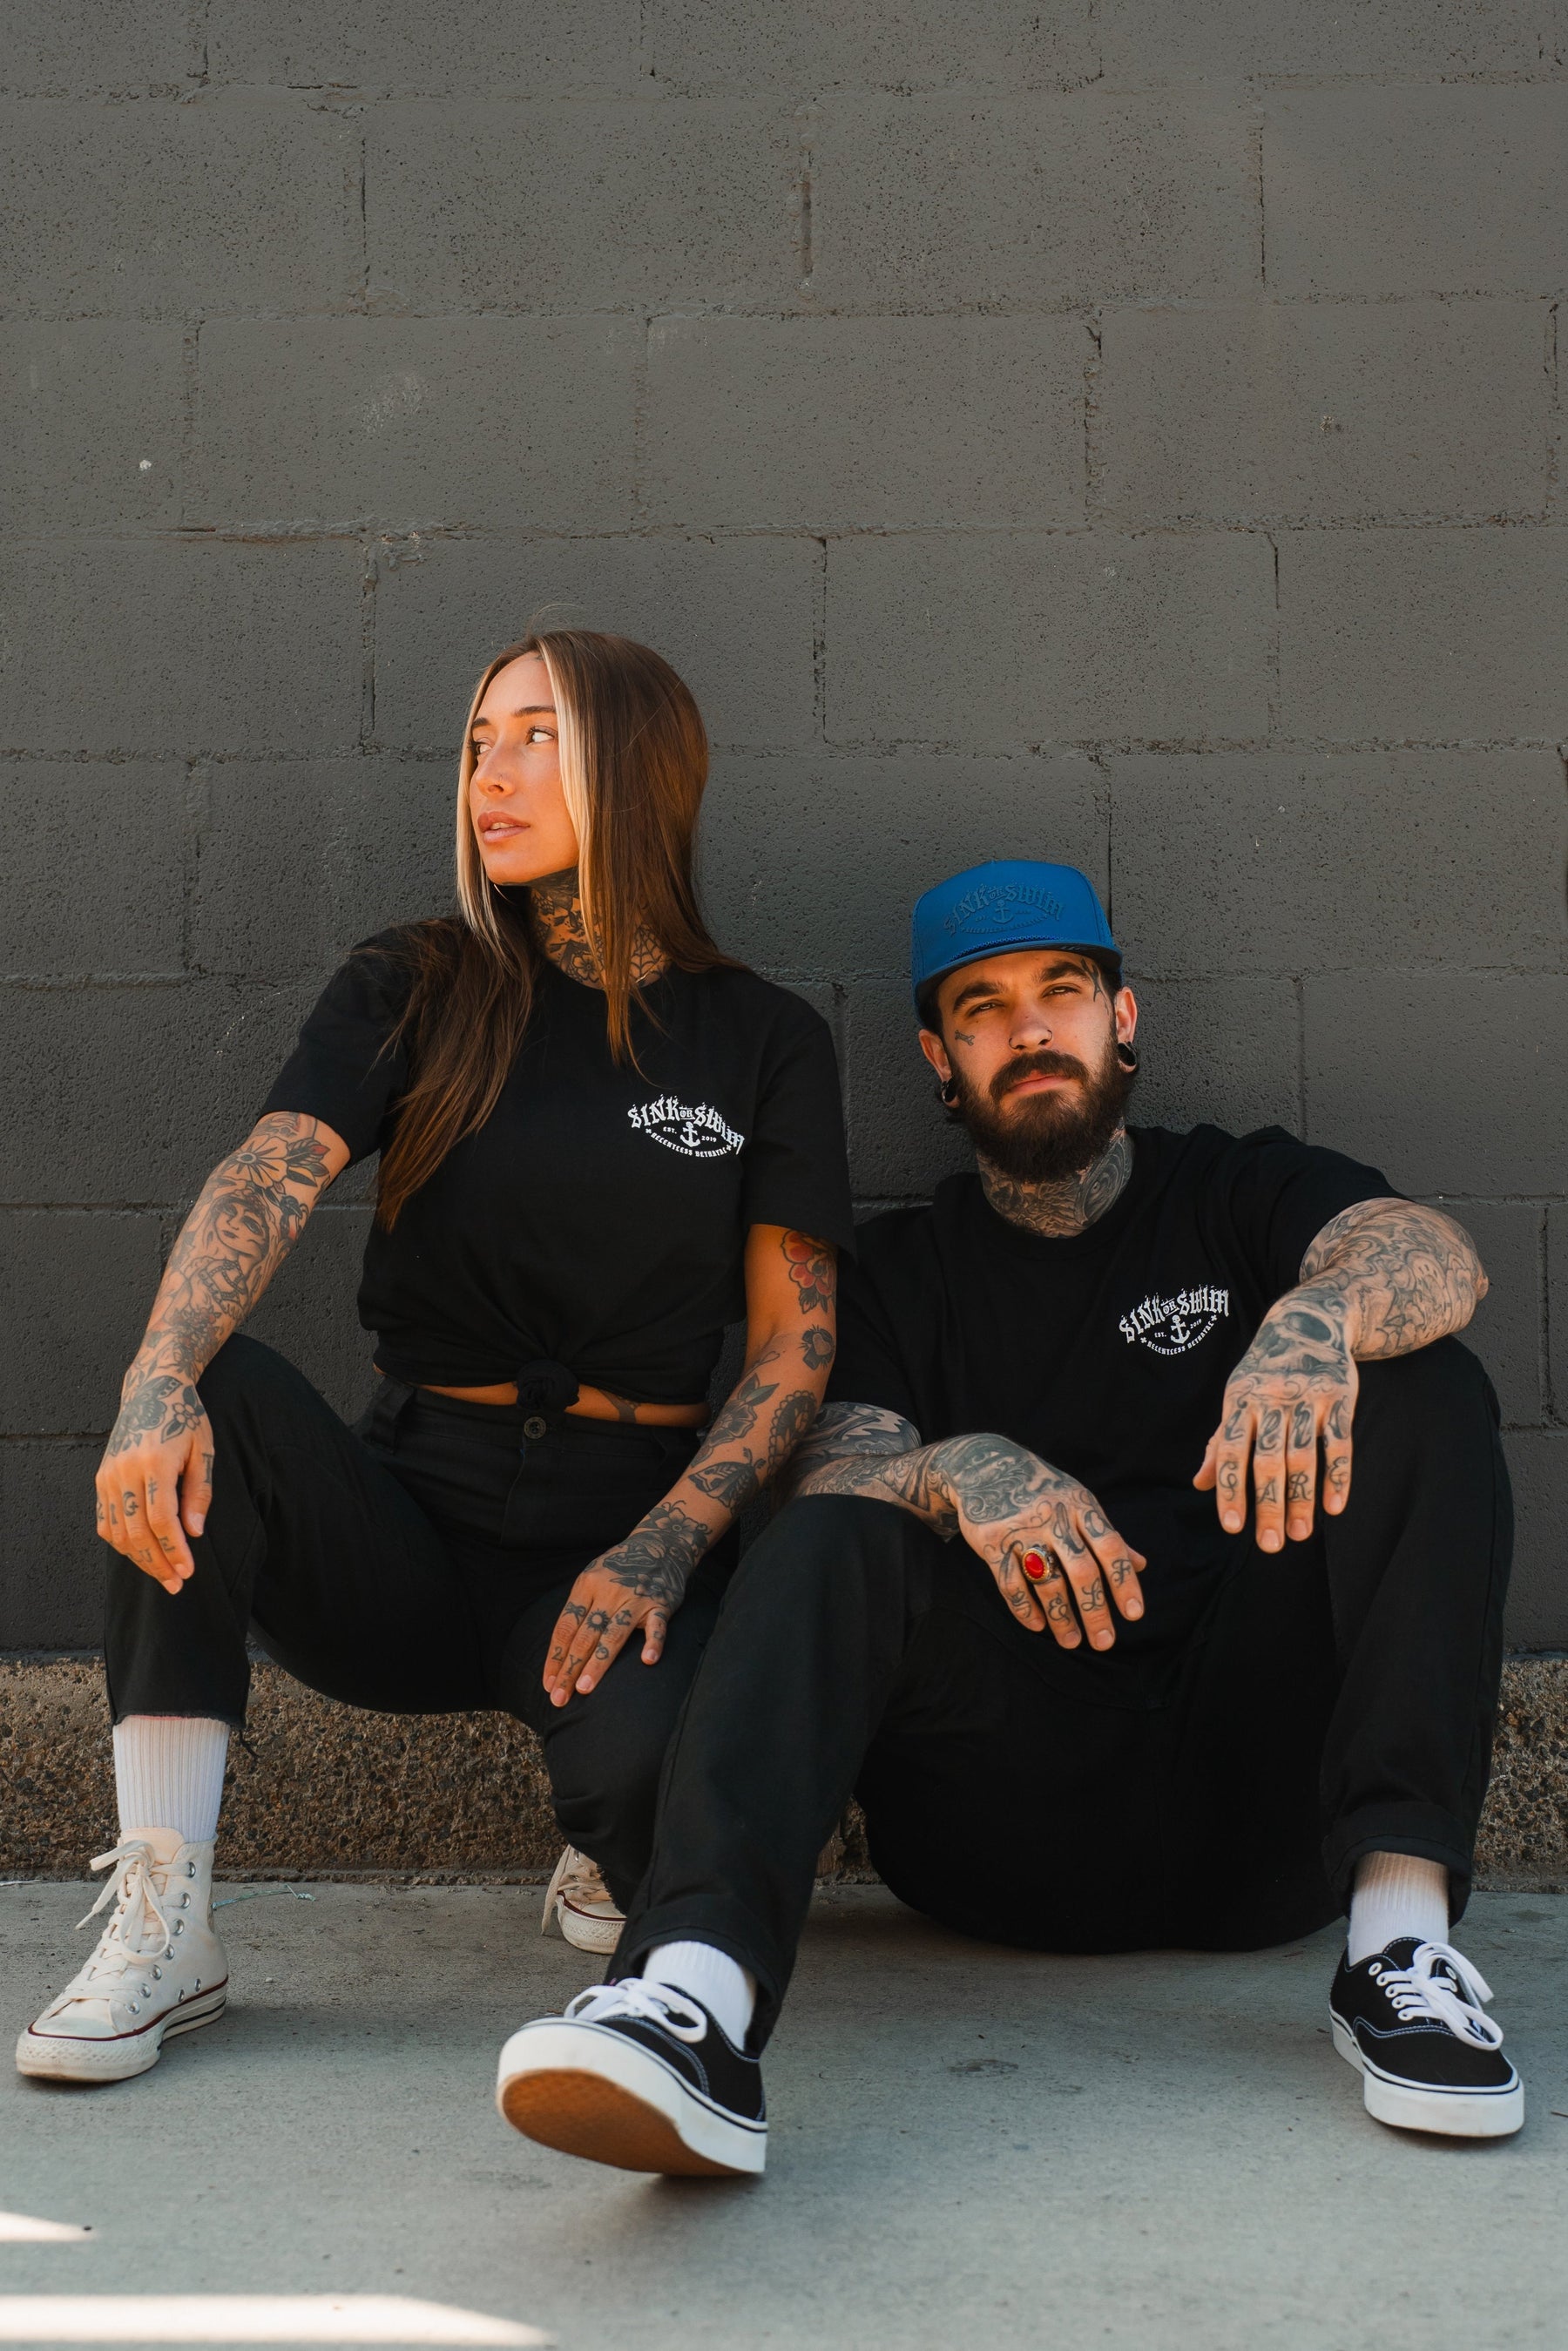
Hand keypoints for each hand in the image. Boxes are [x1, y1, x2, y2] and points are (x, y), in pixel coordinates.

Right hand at [95, 1372, 213, 1594]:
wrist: (152, 1389)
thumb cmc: (185, 1417)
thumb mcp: (203, 1449)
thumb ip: (199, 1492)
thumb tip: (194, 1532)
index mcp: (154, 1463)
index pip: (161, 1520)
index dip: (174, 1550)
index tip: (189, 1571)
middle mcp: (124, 1471)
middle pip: (136, 1532)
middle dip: (157, 1564)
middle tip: (177, 1584)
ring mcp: (108, 1476)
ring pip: (117, 1532)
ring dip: (139, 1558)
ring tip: (163, 1574)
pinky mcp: (101, 1478)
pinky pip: (105, 1521)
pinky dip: (121, 1542)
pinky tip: (140, 1553)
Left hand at [542, 1502, 700, 1705]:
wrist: (661, 1543)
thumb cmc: (620, 1567)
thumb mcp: (593, 1577)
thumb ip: (580, 1608)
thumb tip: (561, 1648)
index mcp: (587, 1586)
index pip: (565, 1627)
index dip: (555, 1656)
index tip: (547, 1684)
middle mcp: (608, 1592)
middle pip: (584, 1637)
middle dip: (569, 1669)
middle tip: (558, 1698)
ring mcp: (635, 1598)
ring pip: (613, 1635)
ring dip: (598, 1663)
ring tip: (584, 1688)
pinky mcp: (661, 1604)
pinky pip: (657, 1626)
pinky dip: (653, 1643)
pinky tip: (647, 1661)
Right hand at [935, 1434, 1146, 1651]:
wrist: (984, 1466)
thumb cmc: (1042, 1490)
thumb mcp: (1077, 1502)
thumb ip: (1106, 1535)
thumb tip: (1141, 1565)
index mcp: (1079, 1506)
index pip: (1110, 1547)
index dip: (1124, 1582)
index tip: (1134, 1614)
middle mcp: (1053, 1517)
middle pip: (1081, 1570)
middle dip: (1095, 1610)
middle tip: (1104, 1642)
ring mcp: (1021, 1530)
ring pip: (1046, 1581)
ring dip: (1061, 1617)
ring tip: (1071, 1642)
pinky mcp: (993, 1542)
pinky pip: (1010, 1583)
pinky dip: (1024, 1608)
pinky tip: (1037, 1625)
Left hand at [1194, 1291, 1357, 1549]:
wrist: (1307, 1320)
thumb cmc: (1264, 1371)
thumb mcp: (1237, 1398)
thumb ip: (1221, 1443)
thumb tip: (1199, 1485)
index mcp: (1239, 1401)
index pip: (1231, 1452)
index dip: (1231, 1490)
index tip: (1232, 1528)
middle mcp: (1271, 1399)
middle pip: (1268, 1459)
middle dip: (1269, 1505)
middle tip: (1270, 1546)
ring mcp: (1307, 1397)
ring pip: (1303, 1455)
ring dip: (1302, 1499)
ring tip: (1300, 1536)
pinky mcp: (1340, 1396)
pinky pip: (1339, 1442)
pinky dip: (1337, 1476)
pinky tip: (1334, 1508)